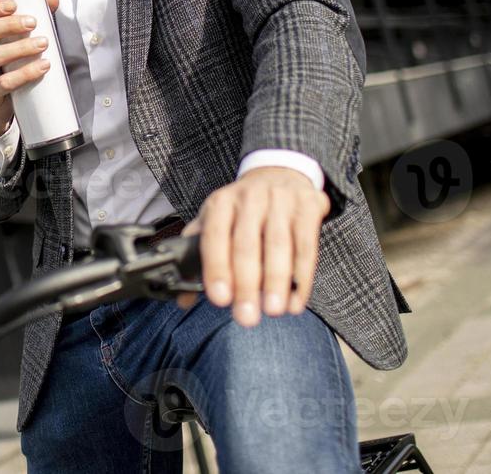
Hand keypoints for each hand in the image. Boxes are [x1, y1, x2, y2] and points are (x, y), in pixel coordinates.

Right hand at [0, 0, 62, 139]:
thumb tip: (53, 0)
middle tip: (32, 22)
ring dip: (20, 48)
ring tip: (43, 43)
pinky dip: (25, 73)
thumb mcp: (6, 46)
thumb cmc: (1, 69)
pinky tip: (42, 67)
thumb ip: (27, 22)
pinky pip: (4, 83)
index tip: (13, 4)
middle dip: (7, 25)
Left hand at [176, 166, 328, 325]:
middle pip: (246, 245)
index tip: (219, 299)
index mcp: (221, 203)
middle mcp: (249, 198)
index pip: (215, 236)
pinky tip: (296, 301)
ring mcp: (280, 200)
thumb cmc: (243, 209)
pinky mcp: (307, 207)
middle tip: (246, 317)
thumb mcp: (216, 221)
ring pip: (278, 245)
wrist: (280, 174)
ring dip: (276, 282)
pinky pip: (306, 246)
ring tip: (274, 310)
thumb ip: (197, 258)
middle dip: (246, 285)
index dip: (216, 268)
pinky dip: (302, 277)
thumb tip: (182, 299)